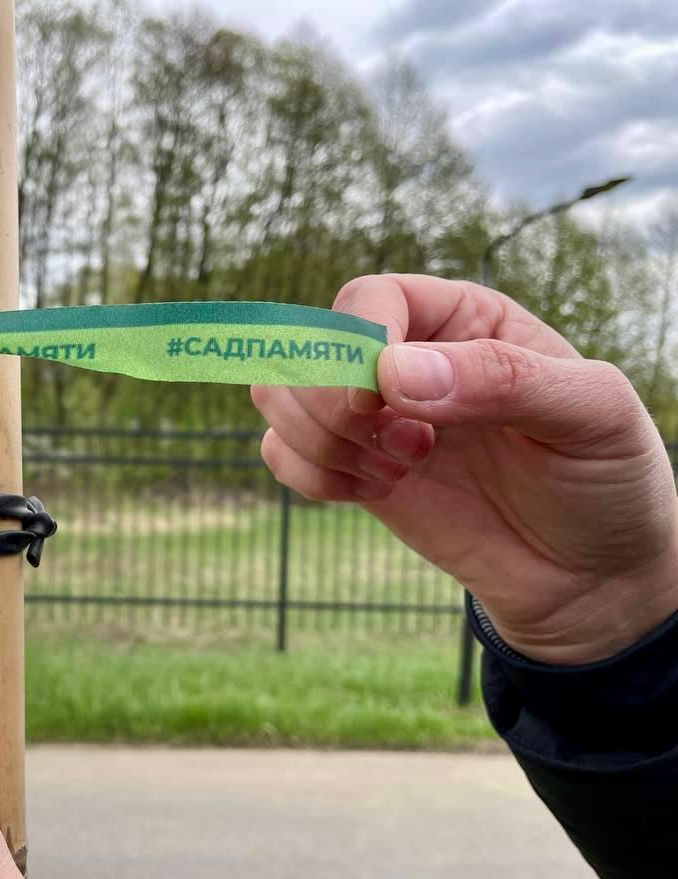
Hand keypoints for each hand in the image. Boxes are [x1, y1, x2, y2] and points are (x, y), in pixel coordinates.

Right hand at [251, 274, 677, 664]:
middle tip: (408, 449)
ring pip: (278, 395)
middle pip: (305, 345)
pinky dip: (312, 476)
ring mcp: (371, 417)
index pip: (370, 299)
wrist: (590, 576)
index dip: (356, 345)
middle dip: (333, 405)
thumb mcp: (590, 414)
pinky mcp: (351, 469)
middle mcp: (405, 358)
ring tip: (397, 473)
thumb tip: (393, 374)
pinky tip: (375, 494)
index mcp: (463, 319)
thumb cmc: (604, 480)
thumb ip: (504, 379)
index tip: (379, 400)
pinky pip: (282, 454)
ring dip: (321, 441)